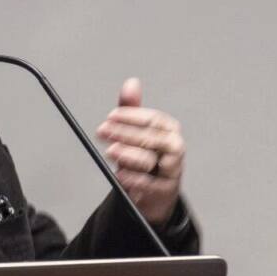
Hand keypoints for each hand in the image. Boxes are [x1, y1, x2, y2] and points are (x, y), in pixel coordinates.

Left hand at [95, 77, 183, 225]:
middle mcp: (174, 148)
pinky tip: (119, 175)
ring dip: (128, 155)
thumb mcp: (137, 132)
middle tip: (102, 131)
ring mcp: (172, 170)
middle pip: (150, 138)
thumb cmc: (146, 156)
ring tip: (110, 151)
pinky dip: (133, 179)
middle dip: (124, 133)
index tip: (110, 116)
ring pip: (148, 160)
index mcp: (169, 130)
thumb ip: (132, 109)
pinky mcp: (165, 190)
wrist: (155, 192)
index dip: (131, 116)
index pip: (153, 119)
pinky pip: (149, 184)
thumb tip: (131, 83)